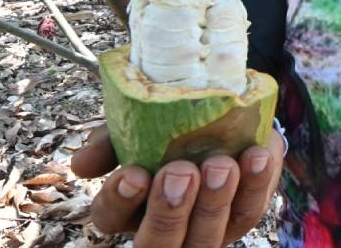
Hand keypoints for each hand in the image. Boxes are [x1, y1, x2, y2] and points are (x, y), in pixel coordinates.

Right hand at [71, 126, 284, 245]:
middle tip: (182, 172)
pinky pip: (251, 210)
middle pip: (160, 243)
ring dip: (216, 202)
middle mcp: (164, 229)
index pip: (110, 218)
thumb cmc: (165, 124)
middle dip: (170, 212)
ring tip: (223, 165)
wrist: (216, 106)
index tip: (134, 173)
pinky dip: (257, 184)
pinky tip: (258, 155)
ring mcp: (205, 230)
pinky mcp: (242, 216)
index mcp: (129, 207)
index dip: (119, 200)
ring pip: (207, 237)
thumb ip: (110, 139)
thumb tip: (82, 165)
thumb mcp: (134, 124)